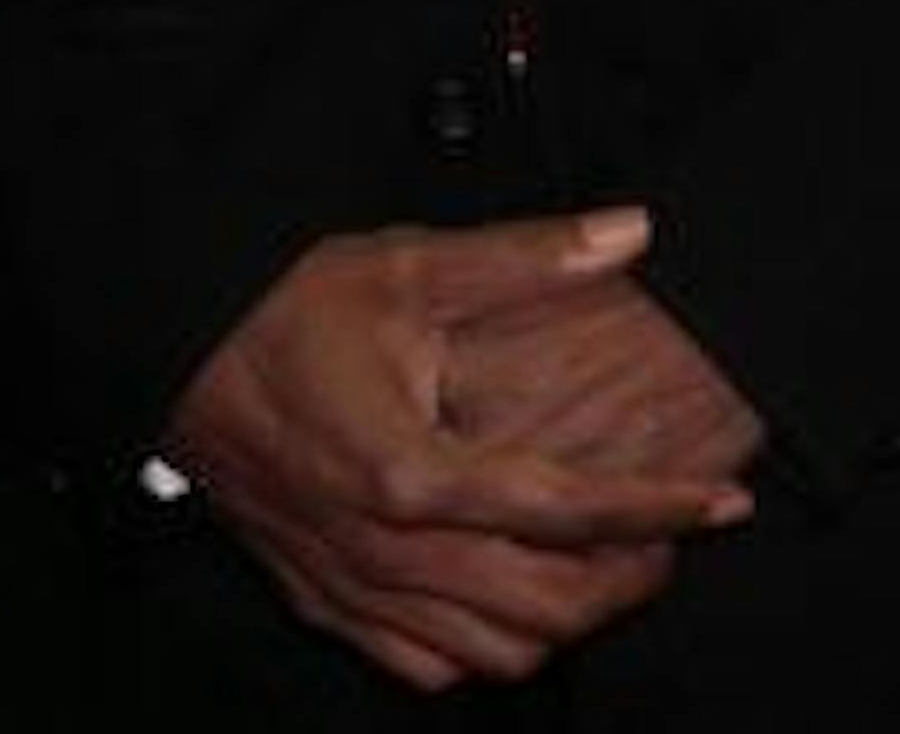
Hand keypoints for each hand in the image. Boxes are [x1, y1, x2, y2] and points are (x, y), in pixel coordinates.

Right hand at [163, 210, 750, 691]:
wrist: (179, 353)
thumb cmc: (288, 310)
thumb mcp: (411, 264)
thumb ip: (527, 255)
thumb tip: (629, 231)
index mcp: (412, 471)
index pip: (566, 511)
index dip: (657, 510)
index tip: (720, 503)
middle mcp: (386, 550)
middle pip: (544, 607)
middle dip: (629, 578)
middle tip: (675, 534)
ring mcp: (354, 590)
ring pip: (492, 655)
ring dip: (566, 620)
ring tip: (608, 564)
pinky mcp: (326, 606)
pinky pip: (426, 668)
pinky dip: (486, 650)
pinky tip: (509, 599)